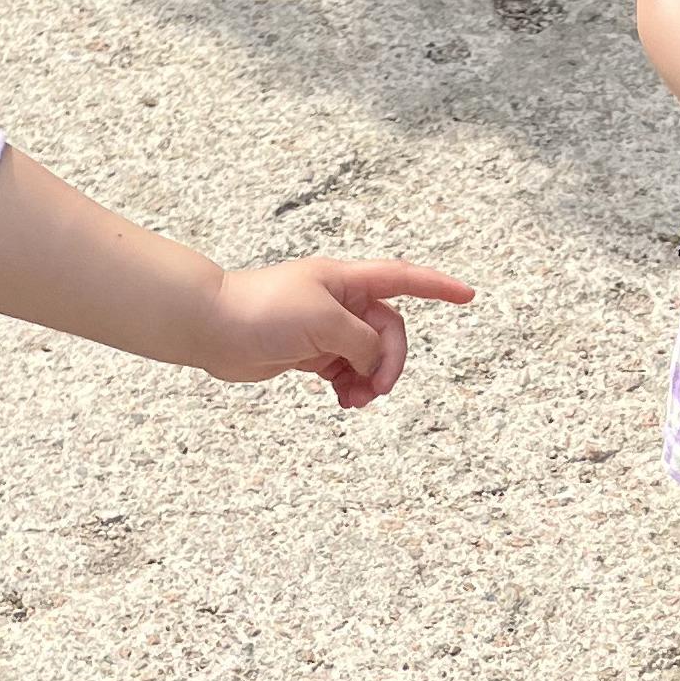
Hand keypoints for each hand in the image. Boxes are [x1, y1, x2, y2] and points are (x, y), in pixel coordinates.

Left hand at [202, 255, 474, 405]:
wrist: (211, 328)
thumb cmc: (262, 311)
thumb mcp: (324, 322)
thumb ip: (361, 340)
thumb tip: (373, 361)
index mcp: (345, 280)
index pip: (403, 279)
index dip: (438, 287)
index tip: (468, 296)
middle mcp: (339, 300)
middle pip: (388, 331)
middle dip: (389, 362)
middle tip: (377, 389)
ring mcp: (325, 328)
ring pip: (368, 356)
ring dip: (370, 381)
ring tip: (355, 401)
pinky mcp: (309, 352)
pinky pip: (346, 371)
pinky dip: (350, 387)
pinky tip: (344, 401)